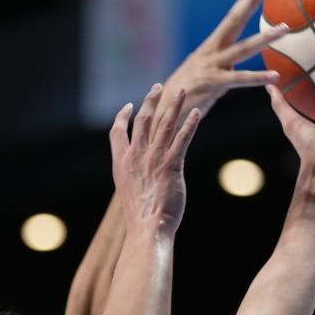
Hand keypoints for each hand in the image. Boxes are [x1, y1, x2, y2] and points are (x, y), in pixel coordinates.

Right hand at [110, 85, 200, 235]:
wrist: (147, 228)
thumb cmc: (140, 217)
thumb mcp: (129, 193)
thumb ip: (133, 177)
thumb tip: (139, 176)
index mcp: (122, 163)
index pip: (117, 132)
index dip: (121, 117)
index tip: (128, 106)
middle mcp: (136, 156)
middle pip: (143, 120)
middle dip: (150, 100)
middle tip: (158, 87)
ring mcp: (154, 158)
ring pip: (164, 124)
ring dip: (174, 105)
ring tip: (182, 90)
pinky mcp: (172, 165)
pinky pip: (182, 138)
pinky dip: (190, 124)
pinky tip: (196, 113)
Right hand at [161, 0, 288, 123]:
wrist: (164, 109)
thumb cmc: (184, 94)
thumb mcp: (202, 73)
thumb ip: (219, 66)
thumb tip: (233, 64)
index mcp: (209, 47)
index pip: (230, 19)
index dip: (245, 2)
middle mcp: (211, 52)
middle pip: (233, 22)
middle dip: (250, 3)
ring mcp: (212, 66)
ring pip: (242, 48)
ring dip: (264, 38)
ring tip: (284, 29)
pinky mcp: (213, 84)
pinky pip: (239, 80)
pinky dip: (258, 78)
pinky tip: (274, 76)